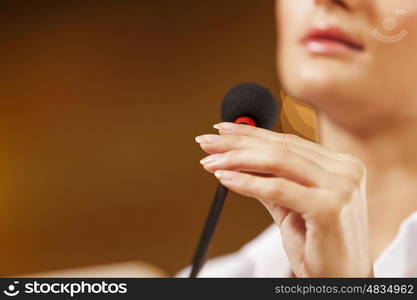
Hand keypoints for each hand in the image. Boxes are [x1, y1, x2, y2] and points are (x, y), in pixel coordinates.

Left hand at [195, 122, 372, 276]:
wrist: (340, 282)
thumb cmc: (318, 245)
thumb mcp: (290, 206)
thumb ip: (269, 181)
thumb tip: (235, 160)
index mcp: (340, 165)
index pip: (288, 142)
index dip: (252, 134)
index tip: (222, 131)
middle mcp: (345, 170)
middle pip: (281, 147)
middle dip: (238, 143)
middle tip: (207, 142)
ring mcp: (341, 188)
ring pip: (278, 162)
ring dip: (237, 159)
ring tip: (211, 161)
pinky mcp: (329, 208)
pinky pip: (278, 189)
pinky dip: (248, 182)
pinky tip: (225, 179)